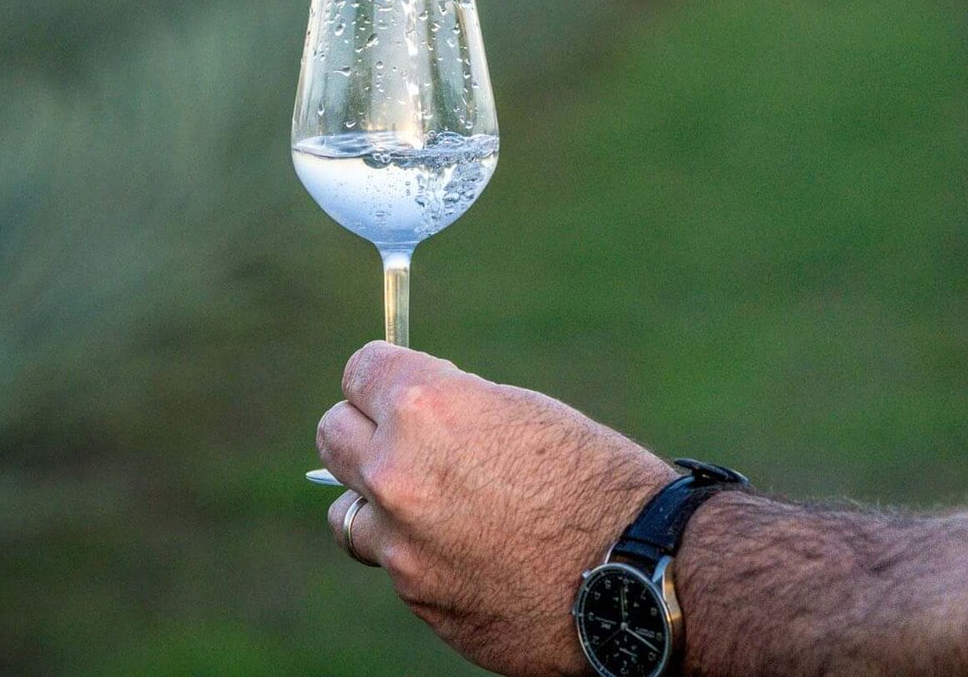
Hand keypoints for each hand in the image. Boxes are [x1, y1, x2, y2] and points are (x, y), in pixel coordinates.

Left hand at [317, 342, 672, 675]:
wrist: (635, 576)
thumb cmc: (595, 480)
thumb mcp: (523, 413)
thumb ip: (452, 411)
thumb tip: (411, 414)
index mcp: (426, 409)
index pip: (359, 370)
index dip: (383, 375)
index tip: (398, 386)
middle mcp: (398, 474)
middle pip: (332, 433)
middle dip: (365, 429)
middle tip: (404, 438)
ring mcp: (401, 545)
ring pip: (346, 511)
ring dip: (377, 503)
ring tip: (430, 505)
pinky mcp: (415, 598)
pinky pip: (391, 563)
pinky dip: (417, 554)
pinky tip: (469, 550)